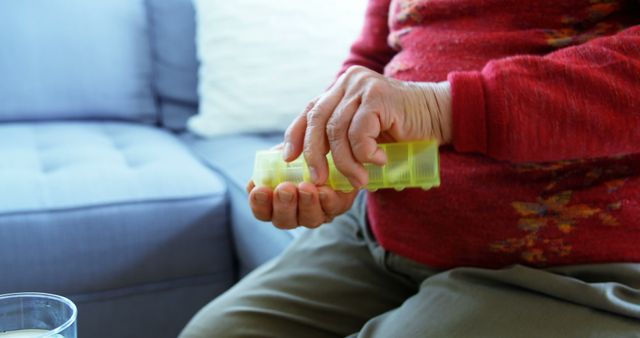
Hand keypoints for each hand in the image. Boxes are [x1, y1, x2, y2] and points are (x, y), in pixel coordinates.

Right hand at [247, 143, 357, 228]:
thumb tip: (273, 166)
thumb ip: (278, 154)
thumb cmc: (304, 145)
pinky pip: (333, 209)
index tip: (260, 190)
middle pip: (284, 221)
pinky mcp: (339, 205)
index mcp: (275, 199)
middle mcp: (295, 211)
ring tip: (305, 187)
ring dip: (306, 204)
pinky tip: (324, 190)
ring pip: (310, 219)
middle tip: (284, 189)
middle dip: (283, 206)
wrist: (334, 142)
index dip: (259, 204)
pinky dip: (327, 201)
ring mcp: (318, 211)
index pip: (262, 211)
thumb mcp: (288, 145)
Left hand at [282, 65, 451, 187]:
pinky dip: (365, 152)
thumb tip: (315, 168)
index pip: (309, 111)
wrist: (439, 115)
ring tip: (359, 180)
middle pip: (317, 120)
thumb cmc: (402, 129)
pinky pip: (359, 131)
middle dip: (314, 154)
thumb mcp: (366, 134)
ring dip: (345, 162)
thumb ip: (343, 140)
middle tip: (320, 179)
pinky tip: (379, 160)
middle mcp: (347, 82)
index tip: (289, 159)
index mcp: (340, 89)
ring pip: (337, 130)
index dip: (295, 135)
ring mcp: (362, 86)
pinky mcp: (378, 96)